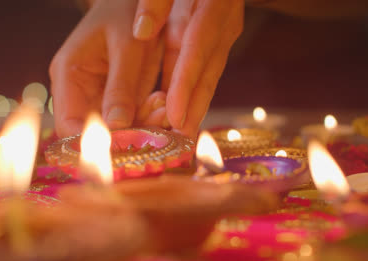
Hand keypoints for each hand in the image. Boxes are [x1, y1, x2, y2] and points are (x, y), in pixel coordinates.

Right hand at [50, 0, 163, 136]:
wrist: (136, 2)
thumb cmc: (126, 12)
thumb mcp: (127, 46)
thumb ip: (121, 87)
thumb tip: (116, 127)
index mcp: (69, 75)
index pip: (68, 125)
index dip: (90, 145)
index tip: (123, 148)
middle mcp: (80, 91)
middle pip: (94, 132)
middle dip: (125, 135)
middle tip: (157, 128)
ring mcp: (100, 95)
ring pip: (117, 128)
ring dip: (142, 126)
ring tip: (165, 112)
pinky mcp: (120, 97)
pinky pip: (132, 117)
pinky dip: (148, 117)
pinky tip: (163, 107)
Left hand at [133, 0, 243, 137]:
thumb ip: (157, 0)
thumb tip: (142, 31)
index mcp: (215, 3)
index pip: (198, 46)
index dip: (186, 82)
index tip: (173, 115)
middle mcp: (225, 21)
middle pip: (208, 69)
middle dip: (194, 105)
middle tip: (180, 140)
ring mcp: (226, 30)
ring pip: (210, 72)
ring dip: (196, 104)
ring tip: (181, 136)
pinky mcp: (218, 37)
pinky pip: (206, 68)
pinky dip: (194, 91)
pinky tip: (183, 111)